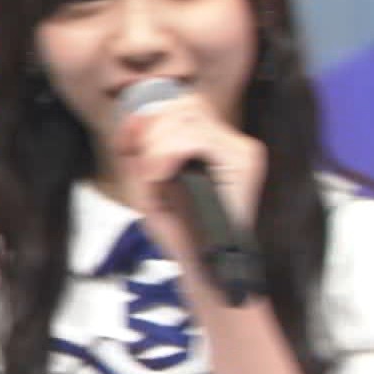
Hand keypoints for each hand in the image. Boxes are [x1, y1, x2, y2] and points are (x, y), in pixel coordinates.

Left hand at [113, 93, 264, 283]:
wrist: (207, 270)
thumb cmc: (182, 234)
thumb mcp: (149, 187)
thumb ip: (137, 151)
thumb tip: (132, 119)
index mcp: (212, 144)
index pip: (181, 104)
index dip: (150, 116)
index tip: (128, 142)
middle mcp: (231, 142)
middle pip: (184, 104)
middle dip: (152, 130)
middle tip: (144, 166)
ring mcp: (242, 149)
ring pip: (188, 116)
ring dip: (158, 144)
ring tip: (153, 175)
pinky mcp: (244, 162)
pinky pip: (196, 137)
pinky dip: (167, 152)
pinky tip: (160, 175)